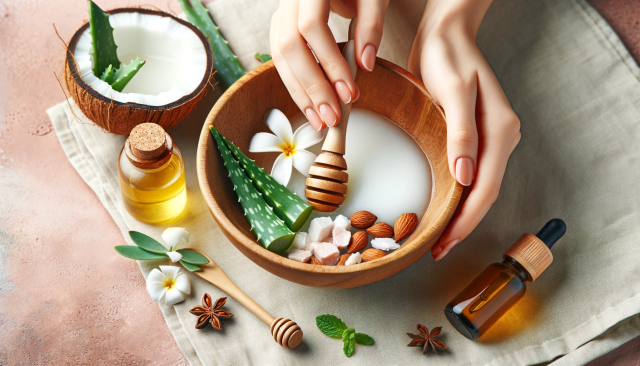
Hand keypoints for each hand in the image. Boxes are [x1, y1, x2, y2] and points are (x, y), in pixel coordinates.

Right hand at [270, 0, 389, 130]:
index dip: (329, 63)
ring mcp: (282, 13)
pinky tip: (310, 106)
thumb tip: (365, 64)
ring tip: (320, 120)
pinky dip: (295, 85)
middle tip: (332, 116)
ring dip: (300, 93)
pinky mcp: (281, 27)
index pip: (312, 27)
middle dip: (312, 87)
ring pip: (280, 56)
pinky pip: (281, 59)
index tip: (349, 92)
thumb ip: (371, 25)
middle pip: (290, 46)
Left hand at [408, 0, 520, 260]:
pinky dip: (458, 196)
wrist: (446, 34)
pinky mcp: (475, 136)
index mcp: (500, 131)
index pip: (485, 188)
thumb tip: (465, 177)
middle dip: (462, 225)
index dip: (465, 220)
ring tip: (438, 237)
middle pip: (485, 193)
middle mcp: (501, 138)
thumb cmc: (448, 58)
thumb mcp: (453, 92)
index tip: (444, 243)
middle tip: (436, 250)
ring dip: (460, 214)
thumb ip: (461, 134)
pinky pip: (472, 175)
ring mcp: (490, 139)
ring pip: (479, 188)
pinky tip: (444, 208)